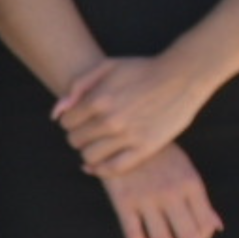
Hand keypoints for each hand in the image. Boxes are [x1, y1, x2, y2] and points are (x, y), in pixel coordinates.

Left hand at [54, 51, 212, 176]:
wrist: (181, 77)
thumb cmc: (141, 69)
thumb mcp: (105, 67)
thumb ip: (77, 86)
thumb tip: (57, 114)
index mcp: (98, 100)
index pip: (66, 123)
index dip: (70, 122)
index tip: (79, 120)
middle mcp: (110, 120)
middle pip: (75, 141)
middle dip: (78, 136)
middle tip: (88, 133)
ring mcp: (129, 136)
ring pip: (90, 156)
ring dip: (88, 152)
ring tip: (96, 144)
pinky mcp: (146, 148)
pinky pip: (115, 168)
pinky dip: (102, 170)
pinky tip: (99, 165)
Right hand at [97, 144, 223, 237]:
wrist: (122, 133)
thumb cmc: (159, 155)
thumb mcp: (185, 171)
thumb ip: (202, 201)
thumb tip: (217, 229)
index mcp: (191, 184)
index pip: (205, 227)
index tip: (189, 235)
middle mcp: (171, 192)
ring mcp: (147, 197)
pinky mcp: (123, 201)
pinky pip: (135, 236)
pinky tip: (140, 237)